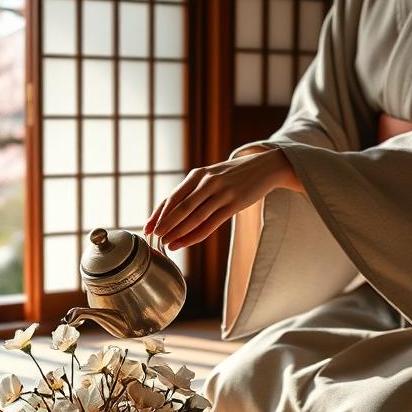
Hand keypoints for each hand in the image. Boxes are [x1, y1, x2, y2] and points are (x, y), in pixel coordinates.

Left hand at [144, 148, 302, 249]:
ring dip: (178, 233)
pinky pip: (210, 224)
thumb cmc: (232, 175)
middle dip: (165, 225)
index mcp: (197, 175)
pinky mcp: (233, 204)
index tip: (147, 227)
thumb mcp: (210, 176)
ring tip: (167, 244)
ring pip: (194, 218)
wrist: (264, 167)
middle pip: (180, 208)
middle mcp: (206, 182)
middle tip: (154, 238)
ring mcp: (221, 193)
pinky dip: (194, 236)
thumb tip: (171, 212)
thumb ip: (193, 191)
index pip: (172, 197)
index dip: (158, 214)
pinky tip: (184, 243)